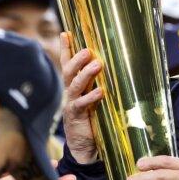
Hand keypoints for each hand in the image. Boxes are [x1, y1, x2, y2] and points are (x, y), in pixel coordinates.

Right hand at [60, 32, 103, 163]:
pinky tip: (100, 92)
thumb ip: (99, 84)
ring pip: (74, 85)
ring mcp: (72, 104)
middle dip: (77, 59)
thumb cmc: (93, 119)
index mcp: (75, 86)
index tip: (66, 33)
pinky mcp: (76, 117)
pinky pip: (81, 105)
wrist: (84, 147)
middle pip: (69, 71)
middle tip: (88, 50)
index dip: (66, 49)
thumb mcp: (95, 98)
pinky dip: (91, 98)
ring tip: (97, 64)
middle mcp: (71, 92)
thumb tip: (113, 66)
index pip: (68, 64)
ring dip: (86, 74)